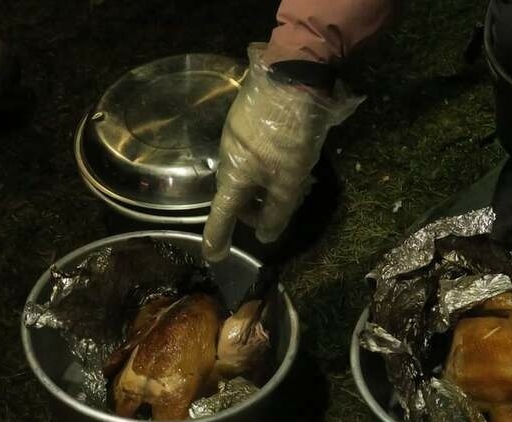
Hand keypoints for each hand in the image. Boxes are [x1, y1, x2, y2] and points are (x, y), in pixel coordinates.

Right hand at [201, 43, 361, 261]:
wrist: (294, 75)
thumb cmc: (291, 134)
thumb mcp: (291, 178)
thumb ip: (278, 210)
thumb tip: (265, 236)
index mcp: (234, 175)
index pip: (221, 215)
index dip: (217, 238)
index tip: (214, 256)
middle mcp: (228, 158)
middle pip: (237, 195)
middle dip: (256, 209)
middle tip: (284, 210)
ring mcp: (236, 137)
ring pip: (248, 174)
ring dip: (266, 187)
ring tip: (296, 183)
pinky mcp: (248, 122)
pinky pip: (254, 155)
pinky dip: (269, 166)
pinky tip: (292, 158)